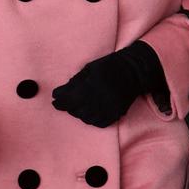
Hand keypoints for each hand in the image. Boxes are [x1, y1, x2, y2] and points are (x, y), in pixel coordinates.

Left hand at [51, 41, 167, 127]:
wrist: (134, 71)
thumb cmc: (109, 66)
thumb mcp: (89, 69)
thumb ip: (74, 82)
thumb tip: (59, 93)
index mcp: (90, 88)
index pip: (68, 101)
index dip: (59, 101)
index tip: (54, 100)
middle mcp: (98, 101)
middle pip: (75, 111)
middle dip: (68, 106)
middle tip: (65, 101)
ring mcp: (107, 109)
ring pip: (86, 119)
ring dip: (79, 113)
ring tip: (78, 106)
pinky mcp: (115, 114)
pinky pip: (98, 123)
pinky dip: (92, 119)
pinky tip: (90, 112)